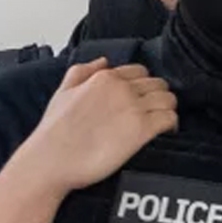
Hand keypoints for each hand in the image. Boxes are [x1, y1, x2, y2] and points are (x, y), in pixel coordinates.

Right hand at [14, 58, 177, 193]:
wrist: (50, 161)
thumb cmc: (53, 132)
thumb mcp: (61, 93)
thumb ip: (81, 72)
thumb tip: (103, 61)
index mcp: (104, 78)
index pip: (139, 72)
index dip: (141, 85)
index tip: (138, 99)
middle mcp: (122, 89)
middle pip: (158, 84)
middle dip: (157, 96)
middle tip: (151, 112)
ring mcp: (133, 108)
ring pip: (168, 99)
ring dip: (166, 109)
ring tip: (159, 121)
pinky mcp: (142, 130)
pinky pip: (170, 118)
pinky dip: (171, 124)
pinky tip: (165, 131)